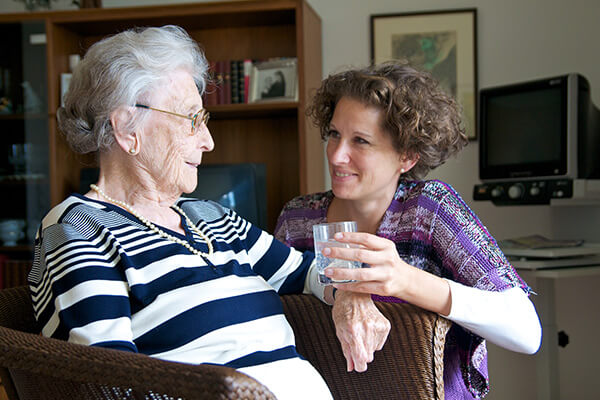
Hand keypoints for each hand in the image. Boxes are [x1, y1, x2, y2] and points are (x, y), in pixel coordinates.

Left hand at [324, 232, 451, 315]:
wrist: (406, 280)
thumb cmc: (388, 261)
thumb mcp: (383, 249)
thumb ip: (367, 245)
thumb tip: (339, 242)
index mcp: (387, 246)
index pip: (366, 238)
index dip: (350, 237)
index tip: (335, 237)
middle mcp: (387, 259)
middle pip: (361, 255)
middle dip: (341, 253)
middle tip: (326, 252)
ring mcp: (386, 275)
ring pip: (360, 274)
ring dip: (341, 273)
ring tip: (327, 271)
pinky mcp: (384, 289)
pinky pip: (362, 288)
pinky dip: (348, 286)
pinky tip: (336, 284)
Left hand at [331, 290, 390, 371]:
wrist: (354, 295)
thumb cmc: (343, 312)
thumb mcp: (340, 332)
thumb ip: (347, 351)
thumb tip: (351, 367)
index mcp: (353, 331)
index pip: (361, 359)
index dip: (359, 365)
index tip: (357, 364)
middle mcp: (367, 328)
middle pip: (369, 357)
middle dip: (361, 354)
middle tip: (356, 343)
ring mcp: (378, 326)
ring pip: (374, 351)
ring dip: (367, 346)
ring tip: (361, 333)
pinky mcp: (385, 325)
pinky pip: (380, 344)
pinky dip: (374, 340)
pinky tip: (368, 329)